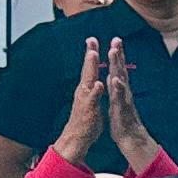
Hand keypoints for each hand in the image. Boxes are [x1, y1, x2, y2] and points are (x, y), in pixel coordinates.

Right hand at [53, 41, 109, 162]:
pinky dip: (95, 91)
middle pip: (87, 69)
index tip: (92, 39)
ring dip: (90, 67)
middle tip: (91, 40)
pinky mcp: (89, 110)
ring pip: (88, 80)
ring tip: (93, 54)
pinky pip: (92, 99)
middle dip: (90, 54)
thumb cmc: (87, 119)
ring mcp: (86, 99)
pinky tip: (99, 83)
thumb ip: (92, 88)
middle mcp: (84, 91)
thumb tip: (94, 78)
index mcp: (88, 88)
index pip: (90, 68)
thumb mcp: (91, 100)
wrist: (78, 138)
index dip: (92, 54)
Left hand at [101, 43, 154, 166]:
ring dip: (116, 64)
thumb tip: (114, 74)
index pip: (117, 68)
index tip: (114, 40)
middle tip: (117, 39)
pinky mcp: (122, 108)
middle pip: (120, 69)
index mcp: (119, 88)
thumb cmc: (122, 118)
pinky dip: (117, 87)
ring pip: (120, 78)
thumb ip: (116, 86)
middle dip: (118, 54)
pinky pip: (119, 96)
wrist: (130, 137)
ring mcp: (123, 98)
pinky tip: (114, 79)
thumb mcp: (117, 99)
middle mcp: (123, 90)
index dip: (116, 54)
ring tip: (113, 52)